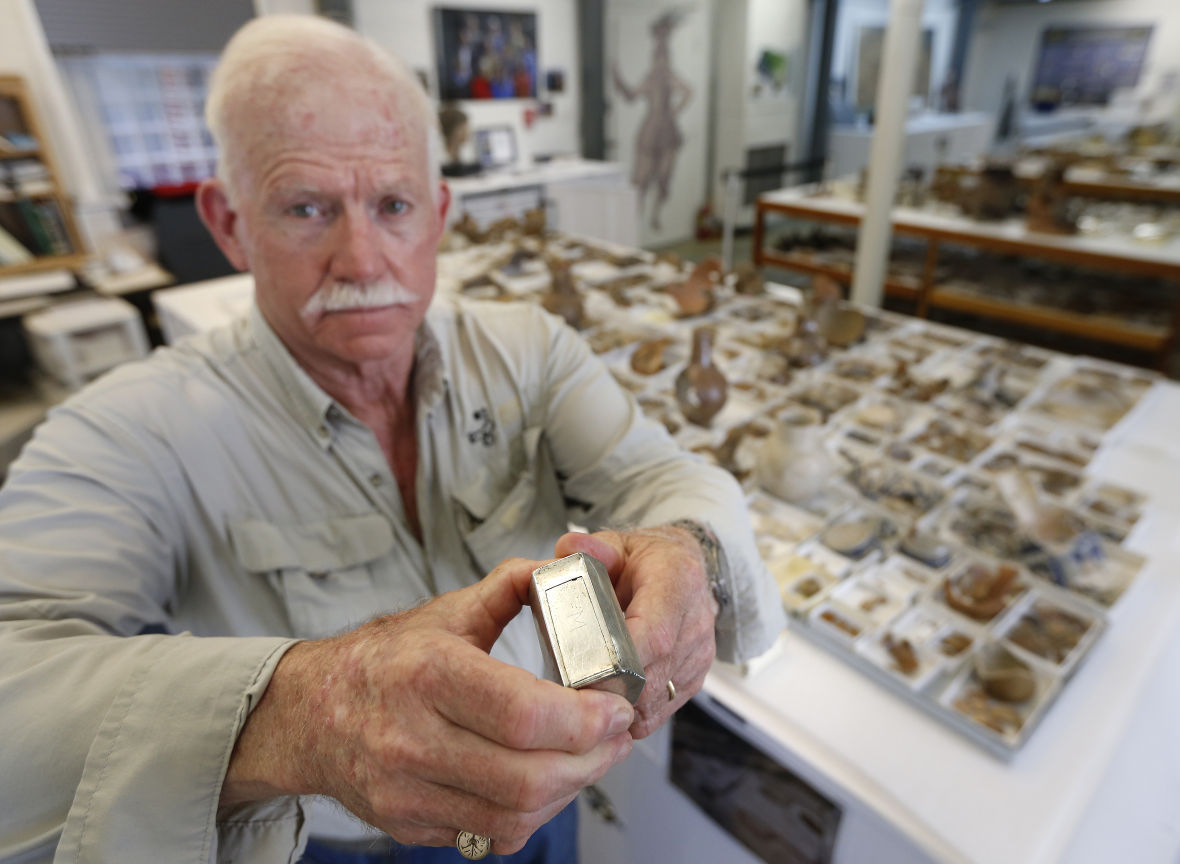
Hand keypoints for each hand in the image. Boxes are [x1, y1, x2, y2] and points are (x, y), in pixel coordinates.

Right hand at [220, 557, 634, 853]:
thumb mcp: (443, 613)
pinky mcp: (409, 824)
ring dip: (571, 790)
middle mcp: (411, 739)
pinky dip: (534, 814)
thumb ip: (508, 588)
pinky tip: (550, 782)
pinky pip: (492, 835)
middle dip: (592, 760)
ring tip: (593, 757)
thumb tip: (562, 569)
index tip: (615, 707)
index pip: (523, 713)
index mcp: (426, 674)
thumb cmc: (381, 661)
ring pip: (515, 814)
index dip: (585, 719)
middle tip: (616, 736)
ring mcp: (407, 791)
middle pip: (528, 776)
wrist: (308, 714)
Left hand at [554, 527, 718, 738]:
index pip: (654, 635)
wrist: (687, 569)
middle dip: (609, 690)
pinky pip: (660, 711)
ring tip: (587, 695)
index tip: (584, 672)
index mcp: (677, 582)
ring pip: (655, 701)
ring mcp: (698, 655)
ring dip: (619, 705)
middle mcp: (695, 622)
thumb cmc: (650, 560)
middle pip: (652, 677)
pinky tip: (609, 699)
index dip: (620, 662)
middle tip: (570, 692)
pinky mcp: (693, 679)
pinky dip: (631, 713)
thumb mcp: (618, 543)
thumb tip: (568, 551)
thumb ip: (591, 547)